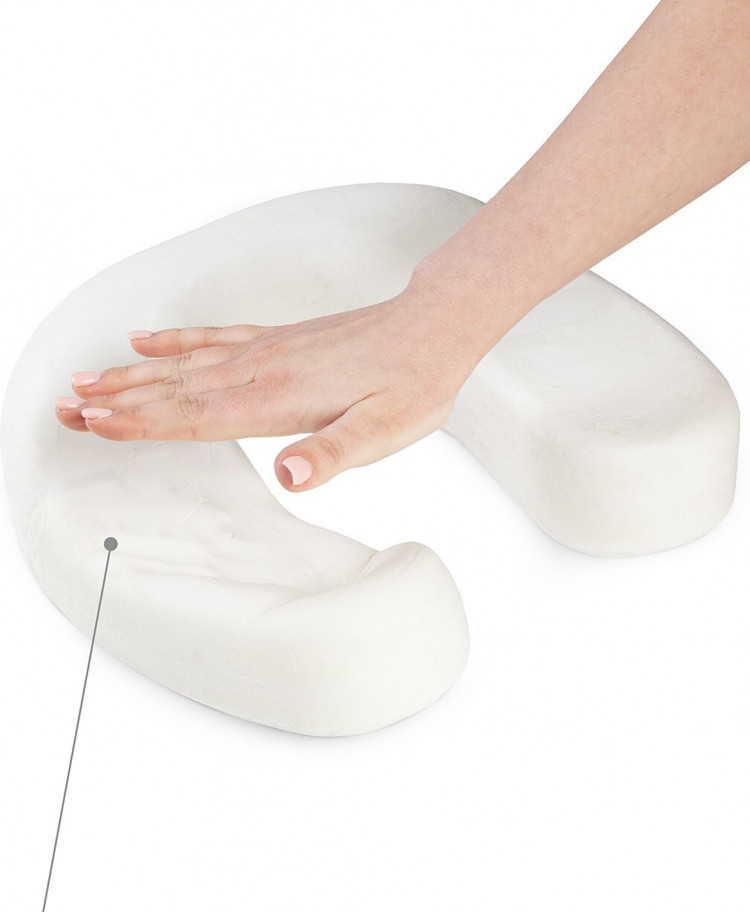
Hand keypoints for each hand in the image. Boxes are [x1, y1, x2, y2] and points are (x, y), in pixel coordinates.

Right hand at [55, 280, 479, 490]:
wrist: (432, 328)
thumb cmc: (411, 384)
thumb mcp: (383, 431)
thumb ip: (332, 453)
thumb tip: (287, 476)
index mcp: (277, 399)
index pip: (195, 415)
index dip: (141, 421)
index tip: (94, 423)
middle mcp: (261, 369)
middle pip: (173, 388)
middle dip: (116, 399)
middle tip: (65, 405)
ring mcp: (265, 349)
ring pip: (182, 364)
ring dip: (130, 374)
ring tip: (86, 379)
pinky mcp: (276, 339)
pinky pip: (211, 337)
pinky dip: (174, 341)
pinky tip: (147, 341)